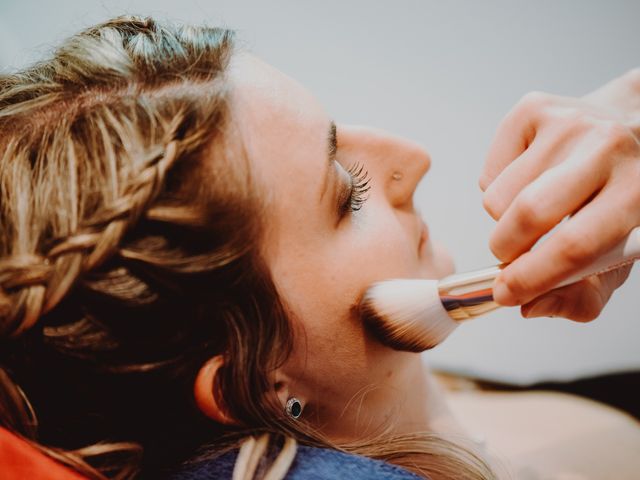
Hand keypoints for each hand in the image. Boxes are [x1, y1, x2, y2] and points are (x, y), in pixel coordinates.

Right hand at [480, 69, 639, 320]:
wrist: (629, 129)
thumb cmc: (621, 199)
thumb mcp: (619, 255)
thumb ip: (580, 294)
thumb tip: (528, 305)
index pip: (575, 245)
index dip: (531, 279)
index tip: (506, 294)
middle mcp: (608, 146)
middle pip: (527, 214)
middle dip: (506, 250)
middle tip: (511, 256)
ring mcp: (568, 120)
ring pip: (497, 197)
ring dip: (504, 220)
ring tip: (534, 210)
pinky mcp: (533, 108)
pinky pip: (488, 173)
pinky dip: (498, 189)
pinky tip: (528, 181)